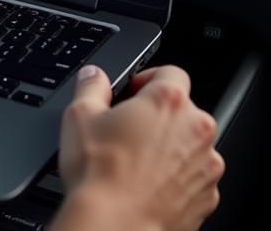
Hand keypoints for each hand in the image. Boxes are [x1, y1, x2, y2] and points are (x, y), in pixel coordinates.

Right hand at [53, 65, 222, 230]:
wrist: (115, 225)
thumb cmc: (100, 172)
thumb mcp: (79, 114)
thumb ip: (91, 86)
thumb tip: (94, 76)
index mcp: (168, 102)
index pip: (171, 72)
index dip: (149, 78)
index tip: (133, 92)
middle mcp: (195, 131)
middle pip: (184, 109)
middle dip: (159, 114)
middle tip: (128, 127)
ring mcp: (206, 167)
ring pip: (190, 144)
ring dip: (170, 145)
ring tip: (136, 159)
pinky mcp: (207, 198)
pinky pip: (194, 176)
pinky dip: (176, 176)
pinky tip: (147, 183)